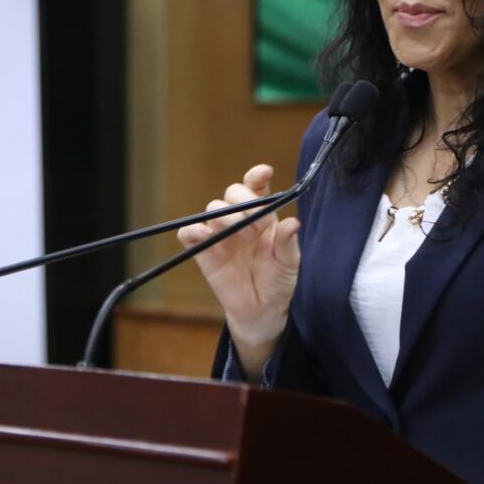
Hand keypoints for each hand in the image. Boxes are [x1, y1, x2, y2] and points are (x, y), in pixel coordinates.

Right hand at [178, 164, 300, 379]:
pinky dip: (194, 230)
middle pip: (233, 192)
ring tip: (239, 235)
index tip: (264, 173)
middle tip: (257, 223)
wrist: (261, 311)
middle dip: (244, 201)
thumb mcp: (289, 263)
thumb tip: (293, 222)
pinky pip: (190, 232)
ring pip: (213, 208)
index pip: (256, 187)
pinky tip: (206, 236)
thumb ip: (288, 243)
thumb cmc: (277, 281)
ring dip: (225, 216)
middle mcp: (240, 219)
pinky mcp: (202, 250)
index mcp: (263, 216)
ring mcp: (220, 233)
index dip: (257, 176)